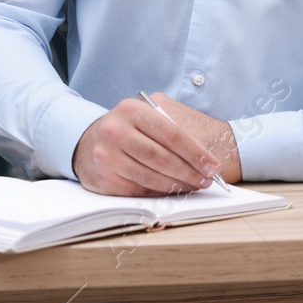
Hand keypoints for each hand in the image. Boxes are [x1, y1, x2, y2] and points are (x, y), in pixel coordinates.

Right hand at [72, 92, 231, 195]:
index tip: (212, 165)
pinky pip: (139, 190)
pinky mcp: (104, 179)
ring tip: (194, 186)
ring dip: (177, 185)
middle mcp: (115, 131)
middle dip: (189, 171)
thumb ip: (170, 125)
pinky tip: (173, 191)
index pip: (171, 133)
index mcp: (130, 109)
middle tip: (207, 179)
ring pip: (151, 177)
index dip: (195, 152)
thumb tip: (203, 154)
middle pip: (162, 157)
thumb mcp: (144, 115)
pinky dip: (160, 193)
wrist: (89, 141)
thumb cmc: (127, 128)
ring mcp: (106, 156)